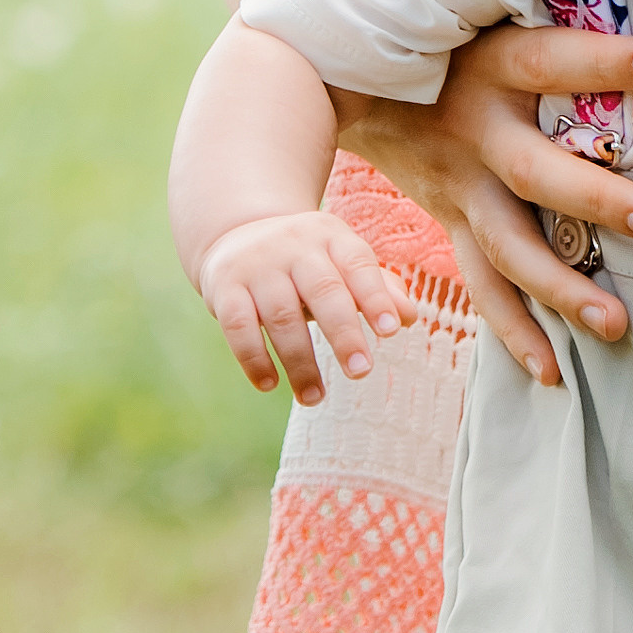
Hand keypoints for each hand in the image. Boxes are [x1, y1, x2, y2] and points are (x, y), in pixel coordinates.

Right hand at [198, 211, 402, 405]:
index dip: (376, 297)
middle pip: (324, 291)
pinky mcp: (224, 287)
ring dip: (300, 362)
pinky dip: (254, 358)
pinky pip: (238, 326)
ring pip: (281, 316)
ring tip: (314, 398)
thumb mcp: (341, 264)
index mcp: (332, 237)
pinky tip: (269, 384)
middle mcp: (295, 246)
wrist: (235, 234)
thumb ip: (378, 288)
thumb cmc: (307, 262)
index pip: (359, 265)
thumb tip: (408, 317)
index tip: (391, 332)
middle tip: (361, 372)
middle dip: (344, 334)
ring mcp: (257, 265)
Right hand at [334, 25, 632, 385]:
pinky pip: (483, 287)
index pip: (550, 62)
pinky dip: (515, 332)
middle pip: (537, 173)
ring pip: (509, 247)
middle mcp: (476, 134)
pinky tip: (553, 371)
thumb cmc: (447, 37)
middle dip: (599, 203)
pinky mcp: (452, 225)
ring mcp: (460, 189)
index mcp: (491, 69)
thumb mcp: (484, 11)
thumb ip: (545, 2)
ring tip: (616, 322)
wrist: (342, 80)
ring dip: (561, 290)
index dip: (602, 61)